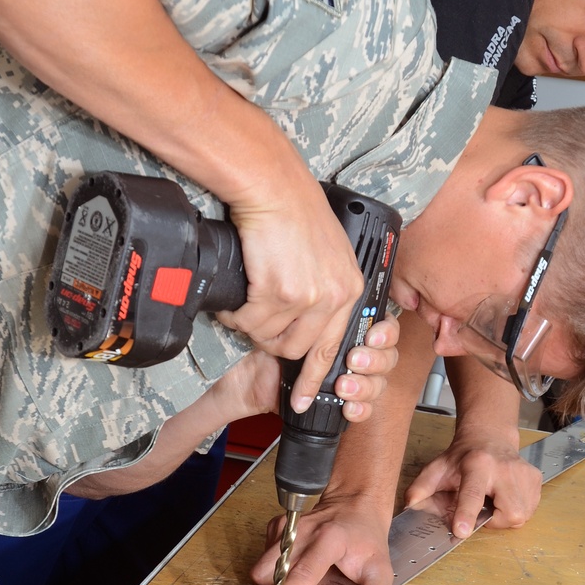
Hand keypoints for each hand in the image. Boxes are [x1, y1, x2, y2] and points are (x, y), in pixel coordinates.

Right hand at [219, 176, 368, 411]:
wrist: (273, 186)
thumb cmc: (293, 210)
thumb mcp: (326, 252)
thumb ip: (323, 286)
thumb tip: (302, 315)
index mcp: (350, 289)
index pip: (334, 347)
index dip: (314, 378)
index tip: (299, 398)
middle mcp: (335, 296)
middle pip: (299, 349)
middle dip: (271, 342)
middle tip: (253, 322)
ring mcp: (309, 297)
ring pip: (270, 337)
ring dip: (251, 326)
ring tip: (243, 303)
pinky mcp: (280, 291)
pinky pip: (249, 322)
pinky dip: (236, 315)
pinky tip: (234, 299)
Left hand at [229, 316, 398, 423]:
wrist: (241, 378)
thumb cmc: (259, 342)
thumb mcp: (285, 314)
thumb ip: (311, 305)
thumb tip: (330, 295)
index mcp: (342, 324)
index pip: (382, 326)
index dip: (384, 334)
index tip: (372, 337)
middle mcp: (350, 350)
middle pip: (386, 355)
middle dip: (375, 360)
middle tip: (354, 360)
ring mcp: (348, 377)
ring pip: (378, 382)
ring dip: (366, 385)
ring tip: (344, 385)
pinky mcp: (339, 403)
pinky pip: (364, 408)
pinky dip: (361, 408)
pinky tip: (348, 407)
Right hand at [250, 494, 394, 584]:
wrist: (354, 505)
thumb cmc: (365, 538)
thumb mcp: (381, 568)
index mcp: (330, 540)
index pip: (305, 572)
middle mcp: (303, 531)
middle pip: (271, 571)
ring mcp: (287, 528)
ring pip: (262, 567)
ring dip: (273, 582)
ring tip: (293, 584)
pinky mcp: (276, 527)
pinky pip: (263, 559)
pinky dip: (273, 569)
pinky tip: (293, 567)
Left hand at [404, 429, 541, 538]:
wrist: (490, 437)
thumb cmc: (463, 456)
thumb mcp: (438, 467)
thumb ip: (422, 486)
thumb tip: (409, 504)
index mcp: (477, 465)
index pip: (472, 493)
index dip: (466, 514)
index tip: (461, 531)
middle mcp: (505, 468)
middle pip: (507, 513)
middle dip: (494, 519)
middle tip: (483, 505)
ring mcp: (525, 474)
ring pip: (520, 515)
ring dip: (504, 515)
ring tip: (494, 498)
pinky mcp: (536, 479)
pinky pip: (529, 510)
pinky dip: (515, 509)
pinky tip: (505, 495)